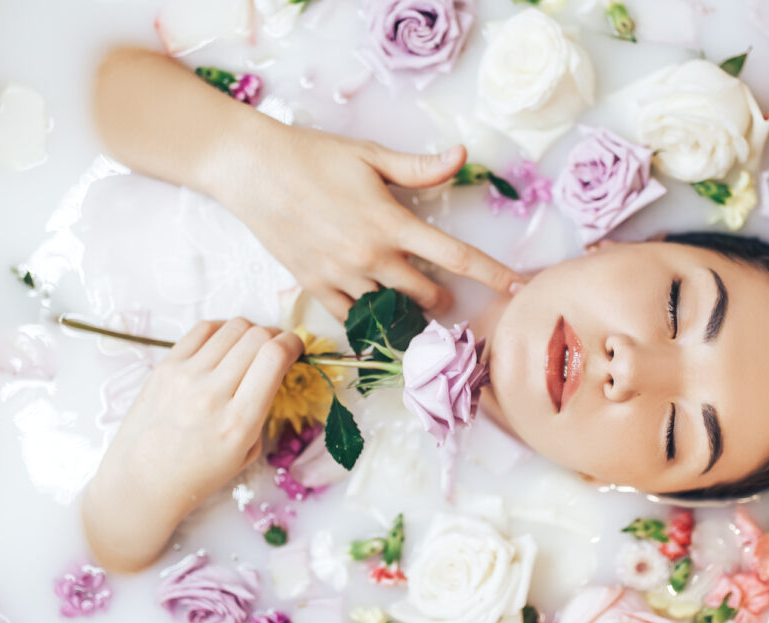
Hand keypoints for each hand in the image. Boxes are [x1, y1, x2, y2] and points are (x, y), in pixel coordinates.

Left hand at [83, 319, 302, 571]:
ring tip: (250, 347)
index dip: (293, 343)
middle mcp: (212, 394)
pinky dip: (223, 330)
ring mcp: (185, 377)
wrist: (142, 482)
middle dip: (276, 336)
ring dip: (251, 332)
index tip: (296, 348)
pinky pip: (203, 329)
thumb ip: (263, 408)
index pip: (274, 356)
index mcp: (239, 421)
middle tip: (276, 348)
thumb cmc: (199, 474)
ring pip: (233, 327)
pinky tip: (225, 344)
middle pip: (257, 336)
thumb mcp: (247, 451)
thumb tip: (274, 368)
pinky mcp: (165, 367)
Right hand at [215, 124, 524, 319]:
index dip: (493, 275)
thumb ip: (419, 167)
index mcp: (392, 223)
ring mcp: (342, 276)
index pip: (457, 258)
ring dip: (407, 311)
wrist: (251, 169)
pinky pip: (352, 320)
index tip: (518, 289)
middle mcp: (371, 256)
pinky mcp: (315, 287)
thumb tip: (462, 157)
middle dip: (443, 298)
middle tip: (444, 294)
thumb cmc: (313, 156)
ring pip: (391, 312)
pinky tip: (375, 314)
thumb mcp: (370, 156)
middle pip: (427, 294)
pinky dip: (368, 320)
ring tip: (409, 304)